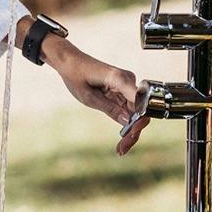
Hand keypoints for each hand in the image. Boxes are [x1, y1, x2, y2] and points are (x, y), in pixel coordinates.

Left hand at [44, 36, 147, 155]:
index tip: (131, 135)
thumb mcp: (88, 97)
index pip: (140, 101)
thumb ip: (110, 109)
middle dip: (134, 131)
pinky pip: (130, 110)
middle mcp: (128, 80)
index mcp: (119, 78)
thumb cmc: (77, 75)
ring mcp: (128, 86)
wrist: (71, 62)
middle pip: (140, 110)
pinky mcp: (125, 91)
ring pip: (137, 113)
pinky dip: (128, 124)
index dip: (139, 120)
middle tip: (123, 149)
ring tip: (121, 149)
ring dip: (131, 131)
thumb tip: (129, 122)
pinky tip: (123, 140)